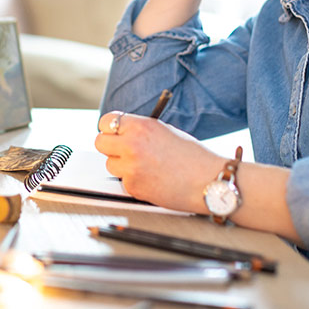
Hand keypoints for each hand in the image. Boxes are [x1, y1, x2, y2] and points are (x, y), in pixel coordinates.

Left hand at [95, 111, 221, 212]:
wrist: (208, 181)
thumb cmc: (193, 157)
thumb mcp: (165, 131)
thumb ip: (140, 130)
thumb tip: (121, 133)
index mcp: (141, 126)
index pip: (106, 121)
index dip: (110, 128)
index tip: (114, 133)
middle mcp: (132, 145)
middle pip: (100, 142)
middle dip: (110, 147)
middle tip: (123, 151)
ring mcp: (131, 167)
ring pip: (110, 164)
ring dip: (122, 166)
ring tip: (145, 167)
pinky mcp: (133, 187)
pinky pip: (123, 182)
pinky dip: (134, 182)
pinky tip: (152, 179)